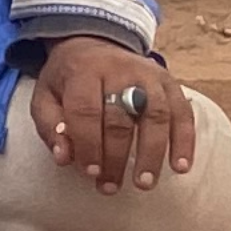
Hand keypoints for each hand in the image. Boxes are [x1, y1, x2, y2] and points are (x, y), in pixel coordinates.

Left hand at [33, 35, 195, 195]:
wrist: (92, 44)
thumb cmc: (68, 80)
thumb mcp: (45, 95)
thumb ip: (50, 126)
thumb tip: (64, 157)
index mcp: (83, 71)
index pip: (86, 110)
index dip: (88, 144)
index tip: (90, 173)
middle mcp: (118, 70)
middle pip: (120, 117)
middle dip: (116, 157)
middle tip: (111, 186)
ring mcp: (148, 75)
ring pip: (155, 115)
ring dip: (152, 153)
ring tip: (145, 183)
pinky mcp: (170, 82)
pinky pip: (183, 112)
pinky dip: (185, 141)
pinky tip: (181, 167)